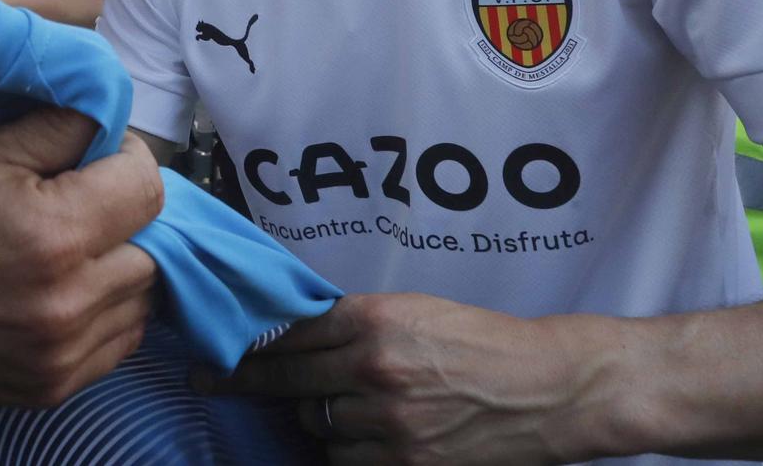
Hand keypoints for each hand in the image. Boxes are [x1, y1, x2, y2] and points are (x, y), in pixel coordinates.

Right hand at [0, 107, 163, 405]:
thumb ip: (59, 129)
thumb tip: (111, 116)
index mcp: (53, 234)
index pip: (147, 187)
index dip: (125, 159)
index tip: (94, 156)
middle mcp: (67, 303)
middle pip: (151, 247)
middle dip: (123, 216)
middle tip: (77, 203)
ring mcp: (61, 355)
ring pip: (141, 299)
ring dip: (117, 268)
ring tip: (66, 251)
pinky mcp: (50, 388)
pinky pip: (117, 344)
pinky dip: (103, 314)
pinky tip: (60, 292)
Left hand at [205, 292, 608, 464]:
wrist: (549, 386)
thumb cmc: (483, 341)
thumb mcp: (414, 310)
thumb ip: (354, 323)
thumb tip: (295, 334)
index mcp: (374, 319)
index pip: (288, 335)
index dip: (247, 347)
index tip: (213, 356)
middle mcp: (374, 367)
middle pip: (288, 381)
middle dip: (249, 382)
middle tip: (213, 382)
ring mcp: (390, 420)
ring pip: (317, 424)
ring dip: (322, 417)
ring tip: (354, 406)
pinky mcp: (408, 462)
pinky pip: (346, 460)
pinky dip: (349, 450)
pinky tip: (372, 435)